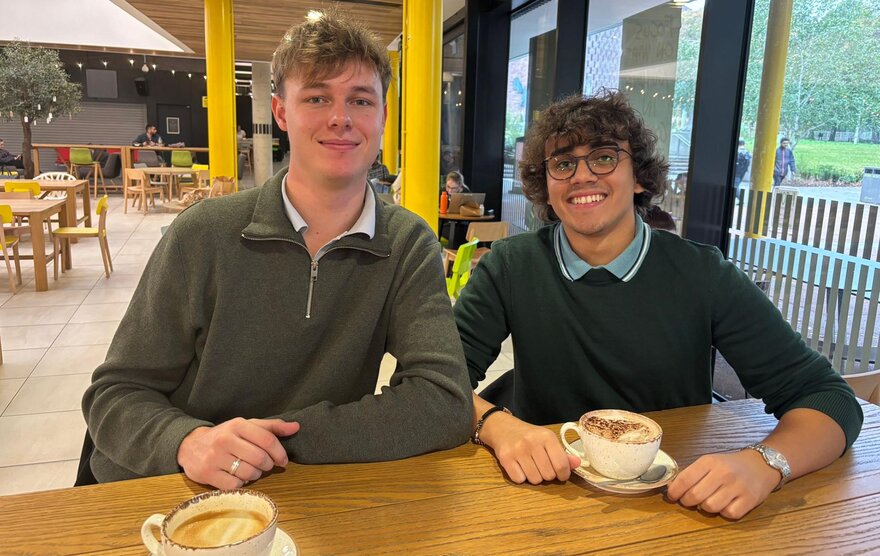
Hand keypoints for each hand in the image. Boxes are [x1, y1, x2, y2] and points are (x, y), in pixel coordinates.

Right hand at [177, 418, 299, 488]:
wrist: (190, 446)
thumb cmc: (225, 436)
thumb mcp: (246, 426)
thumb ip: (271, 427)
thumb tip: (296, 427)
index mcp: (238, 425)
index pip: (267, 439)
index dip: (280, 453)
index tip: (283, 461)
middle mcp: (225, 439)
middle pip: (260, 458)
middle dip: (268, 465)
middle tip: (265, 466)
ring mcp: (215, 457)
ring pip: (249, 473)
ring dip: (255, 475)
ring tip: (250, 469)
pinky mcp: (207, 474)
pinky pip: (235, 485)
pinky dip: (241, 483)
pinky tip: (237, 476)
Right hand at [479, 413, 580, 484]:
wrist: (502, 428)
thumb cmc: (528, 436)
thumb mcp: (547, 440)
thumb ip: (562, 454)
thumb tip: (577, 464)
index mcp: (546, 436)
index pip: (561, 465)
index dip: (563, 474)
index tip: (561, 474)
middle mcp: (532, 442)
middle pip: (548, 475)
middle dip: (547, 475)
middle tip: (541, 466)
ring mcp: (517, 450)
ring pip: (534, 479)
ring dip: (534, 477)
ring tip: (530, 466)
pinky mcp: (505, 458)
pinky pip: (519, 480)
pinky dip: (521, 477)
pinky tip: (519, 467)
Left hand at [665, 450, 780, 519]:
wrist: (761, 464)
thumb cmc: (730, 465)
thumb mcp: (710, 461)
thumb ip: (693, 473)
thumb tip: (672, 488)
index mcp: (710, 462)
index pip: (685, 479)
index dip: (674, 491)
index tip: (671, 497)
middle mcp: (723, 473)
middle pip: (695, 496)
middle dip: (687, 501)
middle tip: (688, 501)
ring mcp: (737, 487)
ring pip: (710, 507)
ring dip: (705, 508)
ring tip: (708, 501)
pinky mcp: (750, 500)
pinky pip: (729, 514)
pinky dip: (724, 513)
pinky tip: (725, 505)